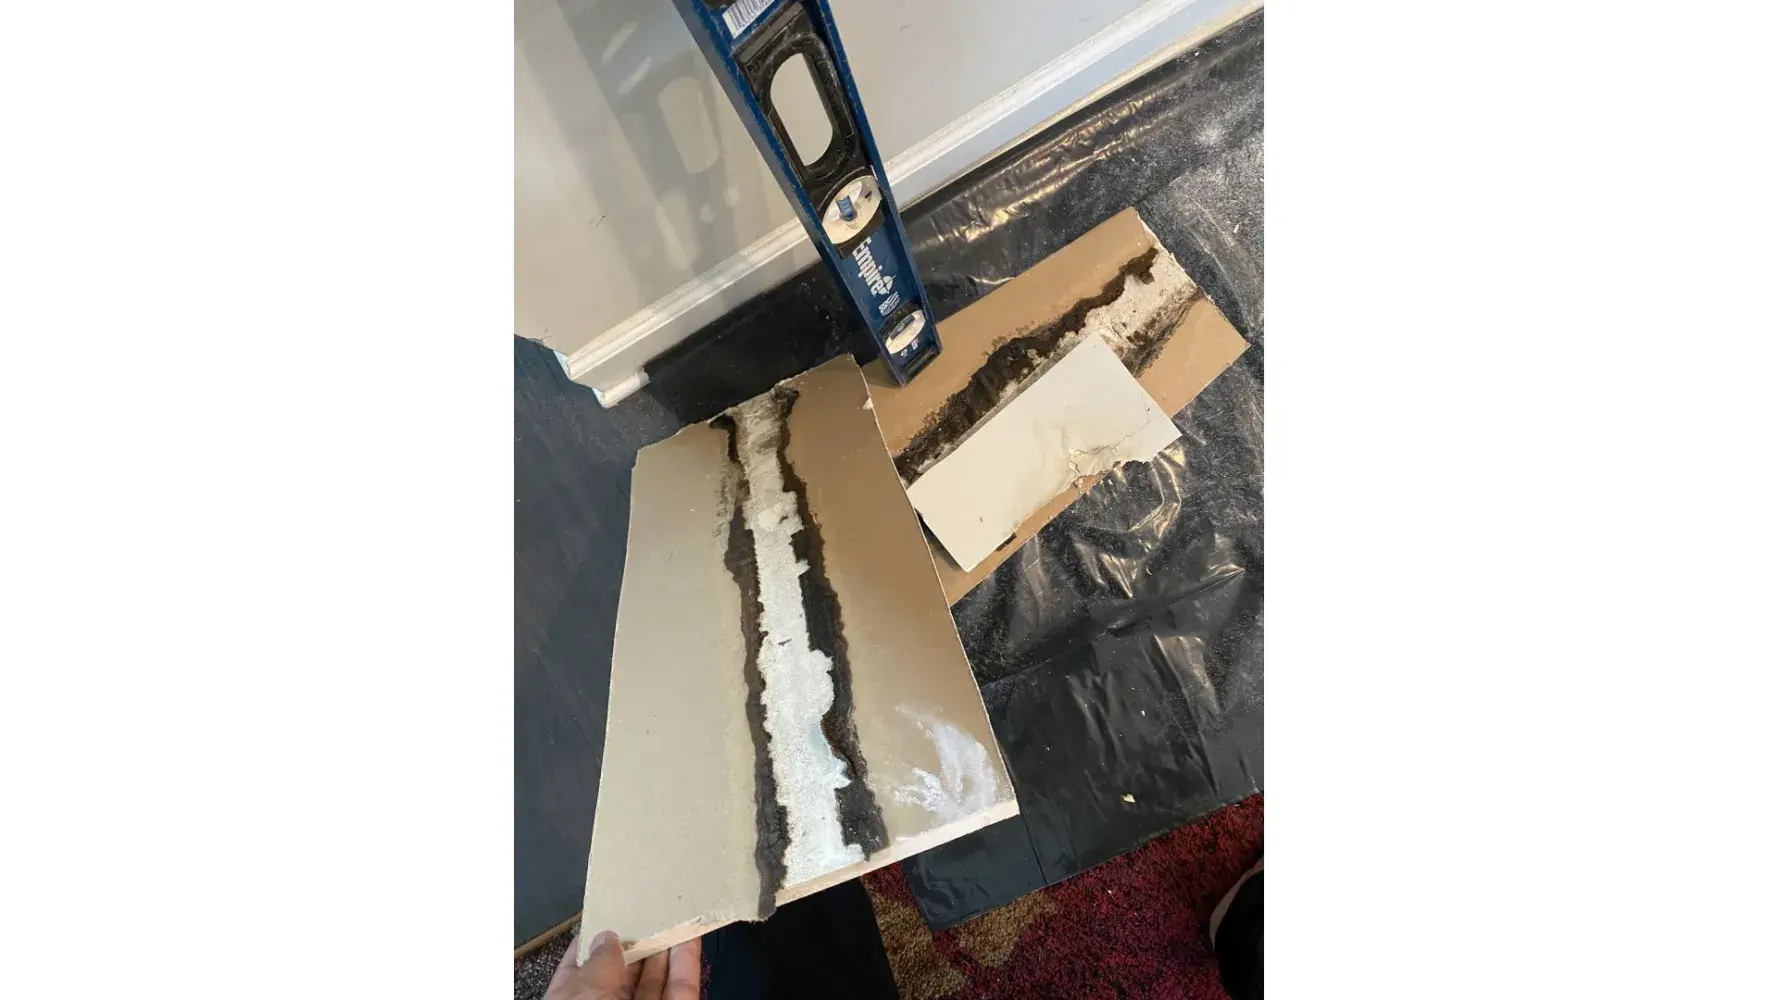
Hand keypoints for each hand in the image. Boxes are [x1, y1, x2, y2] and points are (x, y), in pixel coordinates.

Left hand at [544, 930, 699, 999]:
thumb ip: (599, 964)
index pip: (578, 972)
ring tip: (671, 916)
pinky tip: (689, 938)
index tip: (608, 917)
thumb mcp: (582, 994)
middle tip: (648, 911)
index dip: (592, 945)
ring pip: (654, 986)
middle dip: (635, 945)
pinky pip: (681, 994)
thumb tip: (609, 937)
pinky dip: (686, 966)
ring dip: (664, 951)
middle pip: (621, 978)